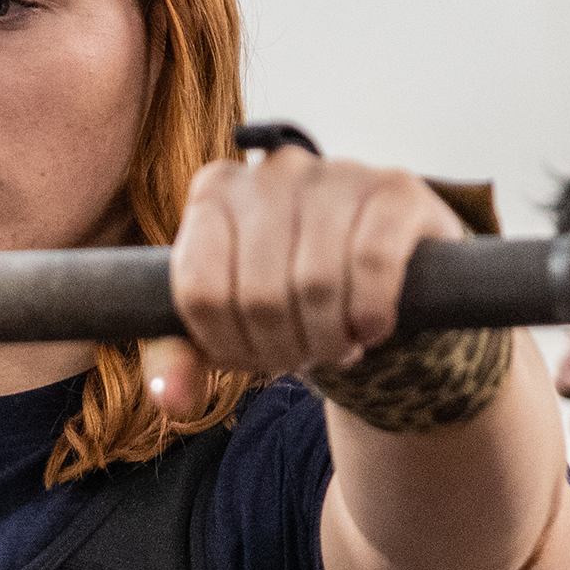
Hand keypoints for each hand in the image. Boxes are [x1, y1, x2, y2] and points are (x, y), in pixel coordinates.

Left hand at [143, 148, 466, 415]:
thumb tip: (172, 398)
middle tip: (304, 355)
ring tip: (338, 344)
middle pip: (258, 295)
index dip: (228, 344)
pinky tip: (373, 328)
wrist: (378, 276)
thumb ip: (183, 358)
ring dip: (329, 339)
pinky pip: (373, 263)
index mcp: (215, 192)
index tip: (252, 356)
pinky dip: (371, 314)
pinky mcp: (396, 188)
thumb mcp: (226, 325)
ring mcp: (336, 172)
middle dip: (283, 348)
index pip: (200, 290)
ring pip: (316, 284)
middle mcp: (271, 171)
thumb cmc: (289, 297)